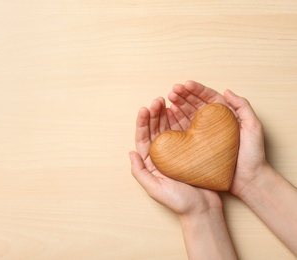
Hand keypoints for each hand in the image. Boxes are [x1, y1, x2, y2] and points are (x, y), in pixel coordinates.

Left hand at [129, 97, 220, 216]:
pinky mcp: (190, 151)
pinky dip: (181, 121)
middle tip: (157, 100)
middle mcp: (161, 156)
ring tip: (167, 101)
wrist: (203, 210)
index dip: (142, 123)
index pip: (143, 138)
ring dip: (166, 115)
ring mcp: (176, 153)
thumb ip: (140, 172)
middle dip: (154, 114)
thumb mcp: (154, 189)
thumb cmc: (178, 202)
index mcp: (150, 163)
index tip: (145, 109)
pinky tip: (180, 111)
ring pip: (168, 129)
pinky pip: (183, 133)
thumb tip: (131, 153)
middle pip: (155, 130)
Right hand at [168, 80, 266, 198]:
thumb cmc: (253, 154)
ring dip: (177, 105)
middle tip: (173, 90)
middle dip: (183, 95)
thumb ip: (243, 106)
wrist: (248, 180)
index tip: (186, 84)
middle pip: (195, 104)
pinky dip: (174, 121)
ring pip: (187, 115)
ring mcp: (203, 133)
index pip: (209, 97)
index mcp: (225, 114)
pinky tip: (168, 114)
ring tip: (167, 99)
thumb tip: (226, 90)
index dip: (197, 90)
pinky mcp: (196, 145)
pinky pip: (183, 130)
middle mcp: (212, 122)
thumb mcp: (253, 127)